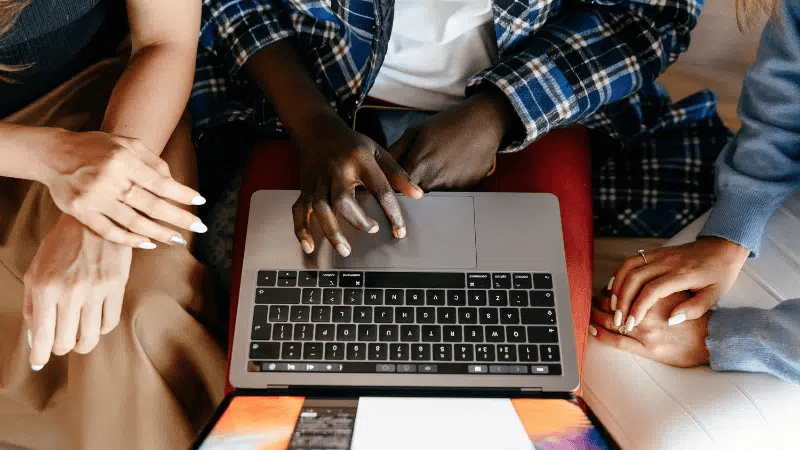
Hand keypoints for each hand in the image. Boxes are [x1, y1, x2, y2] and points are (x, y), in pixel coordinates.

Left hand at [23, 214, 132, 369]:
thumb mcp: (36, 272)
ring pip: (90, 338)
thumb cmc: (60, 247)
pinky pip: (110, 323)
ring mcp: (95, 290)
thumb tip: (35, 339)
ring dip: (82, 344)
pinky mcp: (116, 286)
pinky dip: (101, 328)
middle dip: (62, 348)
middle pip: (66, 342)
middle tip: (61, 343)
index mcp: (44, 288)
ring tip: (79, 339)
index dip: (40, 356)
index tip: (39, 363)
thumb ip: (31, 306)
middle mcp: (69, 291)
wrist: (91, 219)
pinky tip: (95, 321)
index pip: (42, 336)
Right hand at [43, 130, 205, 247]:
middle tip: (199, 228)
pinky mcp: (81, 212)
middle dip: (180, 218)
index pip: (161, 183)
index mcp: (123, 160)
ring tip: (178, 240)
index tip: (200, 202)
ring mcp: (94, 198)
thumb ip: (153, 161)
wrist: (54, 154)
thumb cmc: (97, 147)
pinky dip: (131, 240)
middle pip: (153, 206)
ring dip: (160, 234)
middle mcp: (110, 179)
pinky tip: (149, 243)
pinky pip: (110, 232)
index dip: (183, 194)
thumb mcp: (127, 144)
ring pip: (135, 223)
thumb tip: (175, 184)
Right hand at [291, 115, 422, 255]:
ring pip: (321, 208)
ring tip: (345, 250)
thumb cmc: (351, 143)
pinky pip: (299, 210)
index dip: (392, 213)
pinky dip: (301, 229)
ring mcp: (318, 180)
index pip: (380, 189)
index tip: (400, 231)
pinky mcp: (305, 188)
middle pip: (344, 200)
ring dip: (332, 232)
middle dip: (358, 221)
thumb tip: (418, 195)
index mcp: (360, 160)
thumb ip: (397, 173)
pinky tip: (309, 246)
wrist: (317, 128)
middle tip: (372, 230)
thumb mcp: (377, 151)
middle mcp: (337, 170)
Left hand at [388, 90, 512, 190]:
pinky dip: (452, 180)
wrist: (483, 122)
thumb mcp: (416, 131)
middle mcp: (434, 181)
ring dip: (435, 181)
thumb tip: (378, 166)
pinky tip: (456, 164)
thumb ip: (394, 151)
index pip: (397, 188)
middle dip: (415, 183)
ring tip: (443, 160)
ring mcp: (452, 187)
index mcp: (417, 167)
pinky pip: (453, 190)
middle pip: (416, 193)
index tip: (399, 175)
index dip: (396, 183)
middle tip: (426, 162)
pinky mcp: (467, 188)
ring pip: (435, 192)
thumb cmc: (447, 123)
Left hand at [590, 291, 710, 367]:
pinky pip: (618, 342)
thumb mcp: (681, 294)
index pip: (624, 289)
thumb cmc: (697, 316)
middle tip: (590, 298)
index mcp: (656, 297)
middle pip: (614, 304)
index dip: (610, 289)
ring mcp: (647, 333)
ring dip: (596, 315)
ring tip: (589, 311)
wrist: (713, 340)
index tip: (604, 289)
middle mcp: (649, 314)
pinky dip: (602, 335)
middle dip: (598, 301)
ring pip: (612, 321)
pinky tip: (593, 330)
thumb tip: (636, 283)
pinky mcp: (648, 349)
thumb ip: (659, 288)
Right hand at [608, 237, 748, 331]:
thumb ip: (693, 309)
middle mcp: (667, 261)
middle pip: (634, 278)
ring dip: (618, 287)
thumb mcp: (715, 295)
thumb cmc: (719, 274)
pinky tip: (617, 288)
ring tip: (614, 305)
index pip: (652, 290)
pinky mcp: (655, 251)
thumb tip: (670, 320)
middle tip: (618, 319)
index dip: (638, 307)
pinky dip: (620, 274)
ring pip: (628, 267)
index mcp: (682, 274)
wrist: (722, 247)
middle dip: (622, 301)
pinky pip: (631, 261)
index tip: (631, 323)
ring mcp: (659, 253)